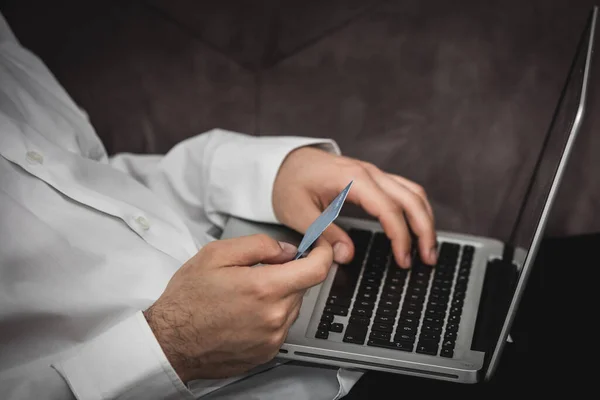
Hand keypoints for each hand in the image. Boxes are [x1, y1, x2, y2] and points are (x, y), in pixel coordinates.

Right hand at [144, 234, 332, 382]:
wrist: (170, 341)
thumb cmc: (187, 299)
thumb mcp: (216, 254)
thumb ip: (258, 245)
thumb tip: (286, 250)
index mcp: (264, 289)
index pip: (316, 270)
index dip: (324, 254)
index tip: (320, 248)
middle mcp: (274, 317)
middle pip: (302, 287)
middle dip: (287, 274)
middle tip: (257, 272)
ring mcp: (272, 338)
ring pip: (291, 307)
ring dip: (278, 296)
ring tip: (244, 296)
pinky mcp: (267, 353)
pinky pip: (280, 327)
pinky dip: (270, 316)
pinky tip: (243, 314)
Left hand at [273, 146, 436, 268]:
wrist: (282, 162)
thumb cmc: (288, 183)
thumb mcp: (299, 213)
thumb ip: (325, 234)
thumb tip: (347, 256)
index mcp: (352, 180)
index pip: (389, 209)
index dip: (401, 237)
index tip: (404, 260)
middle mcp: (368, 172)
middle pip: (411, 198)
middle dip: (425, 229)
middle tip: (429, 259)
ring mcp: (372, 173)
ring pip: (413, 192)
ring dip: (425, 219)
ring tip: (428, 248)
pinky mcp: (371, 177)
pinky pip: (403, 189)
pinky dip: (415, 209)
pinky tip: (416, 227)